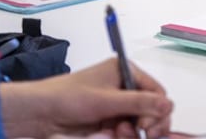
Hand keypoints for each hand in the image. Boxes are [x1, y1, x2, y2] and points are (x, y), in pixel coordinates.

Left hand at [1, 58, 172, 138]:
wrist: (38, 115)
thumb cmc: (64, 97)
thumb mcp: (105, 100)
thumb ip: (139, 103)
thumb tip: (167, 104)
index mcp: (125, 72)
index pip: (156, 92)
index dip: (158, 109)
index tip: (149, 125)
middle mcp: (124, 88)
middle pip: (151, 109)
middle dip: (147, 123)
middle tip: (143, 134)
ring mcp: (116, 107)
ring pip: (139, 124)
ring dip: (133, 132)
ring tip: (119, 133)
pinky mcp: (108, 122)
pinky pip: (126, 132)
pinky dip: (123, 136)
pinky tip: (110, 135)